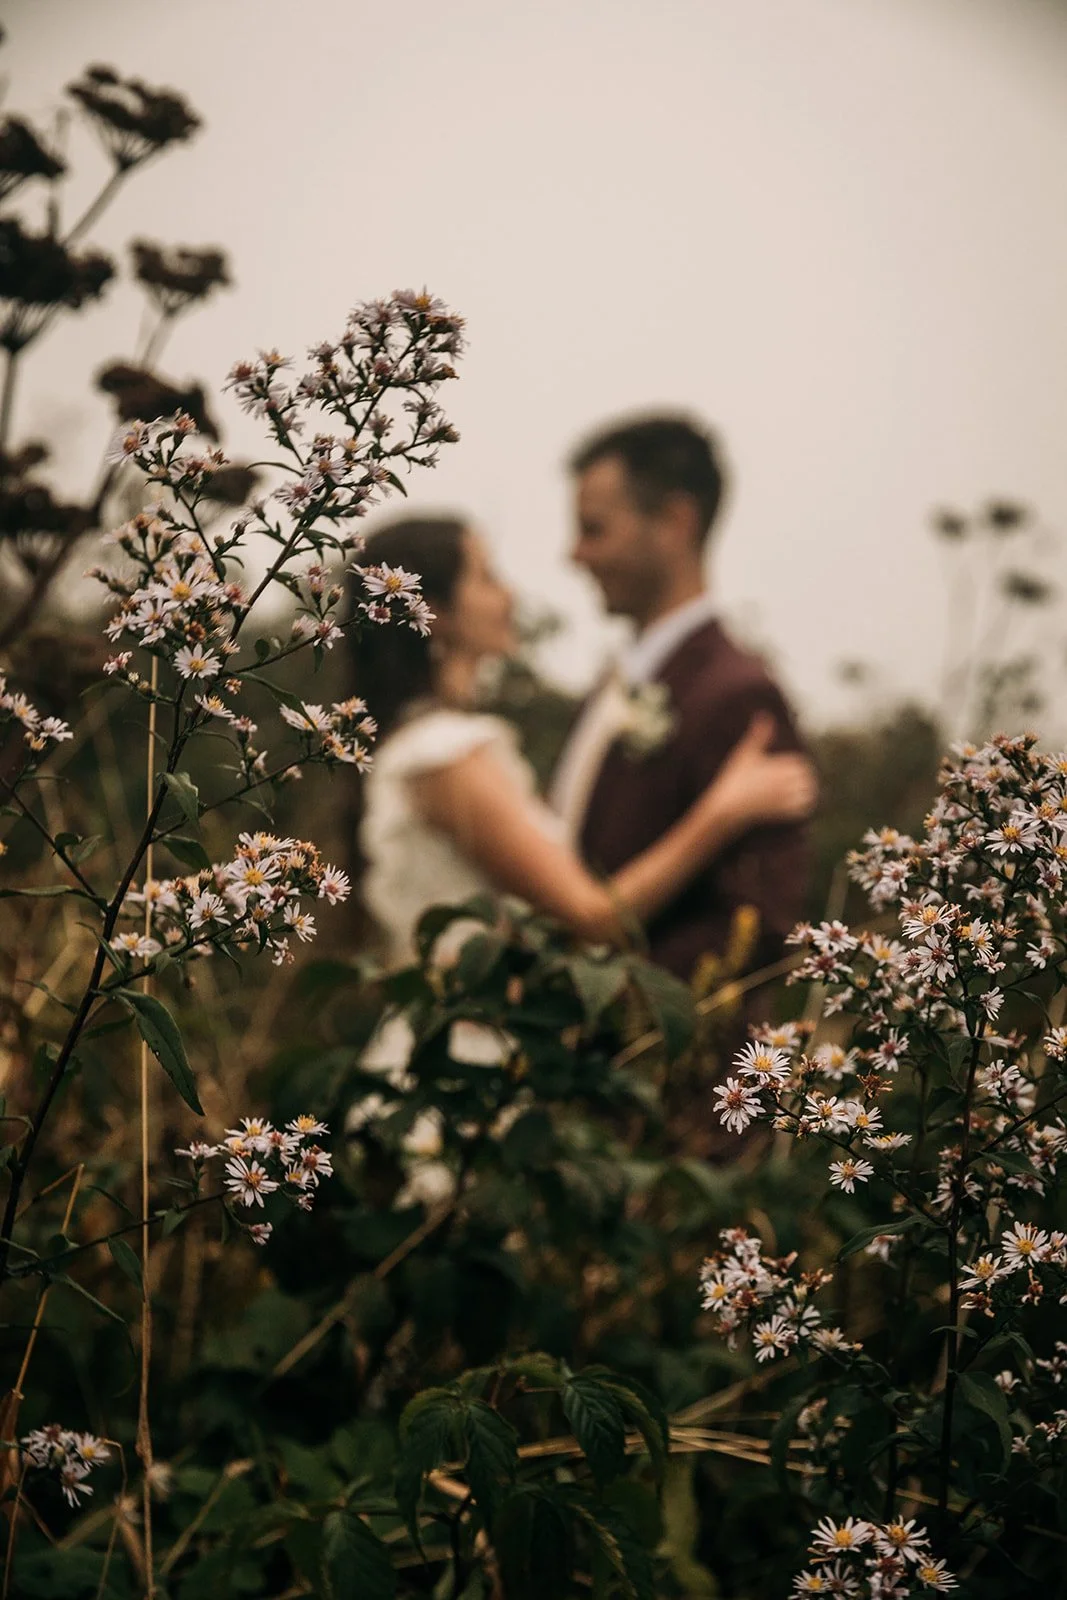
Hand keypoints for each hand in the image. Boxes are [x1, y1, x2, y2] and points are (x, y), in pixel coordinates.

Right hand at [710, 712, 817, 830]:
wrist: (725, 806)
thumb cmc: (734, 778)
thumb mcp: (746, 753)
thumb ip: (759, 735)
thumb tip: (764, 714)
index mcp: (776, 766)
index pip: (800, 763)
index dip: (800, 765)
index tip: (797, 769)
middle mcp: (781, 782)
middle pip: (806, 778)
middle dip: (805, 778)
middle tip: (803, 780)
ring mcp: (781, 798)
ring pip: (807, 794)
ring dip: (808, 792)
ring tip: (804, 792)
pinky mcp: (779, 812)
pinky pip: (801, 810)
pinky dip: (803, 807)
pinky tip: (799, 804)